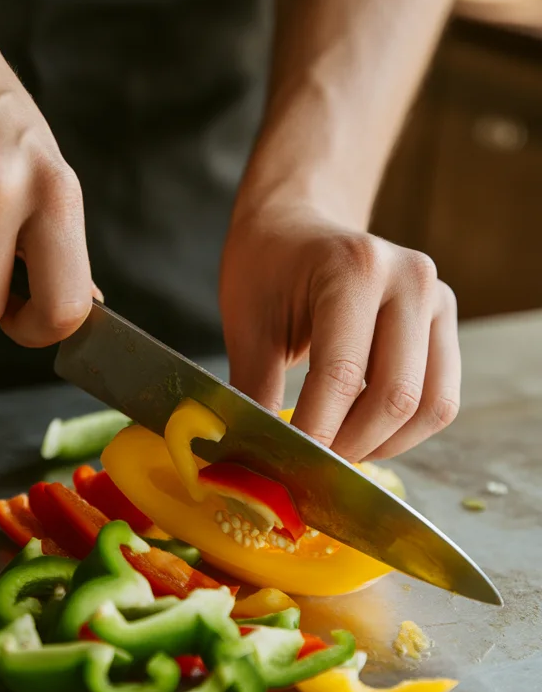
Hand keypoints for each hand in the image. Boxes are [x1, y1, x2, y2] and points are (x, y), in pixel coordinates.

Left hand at [220, 202, 459, 460]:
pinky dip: (402, 430)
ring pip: (429, 405)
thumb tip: (257, 463)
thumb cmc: (266, 268)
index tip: (288, 467)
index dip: (315, 433)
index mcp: (354, 267)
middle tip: (311, 467)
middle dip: (350, 446)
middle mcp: (408, 279)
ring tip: (337, 451)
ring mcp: (436, 299)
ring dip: (382, 445)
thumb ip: (254, 393)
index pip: (342, 375)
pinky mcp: (444, 322)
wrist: (297, 224)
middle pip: (395, 396)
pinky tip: (361, 430)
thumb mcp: (246, 325)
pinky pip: (439, 398)